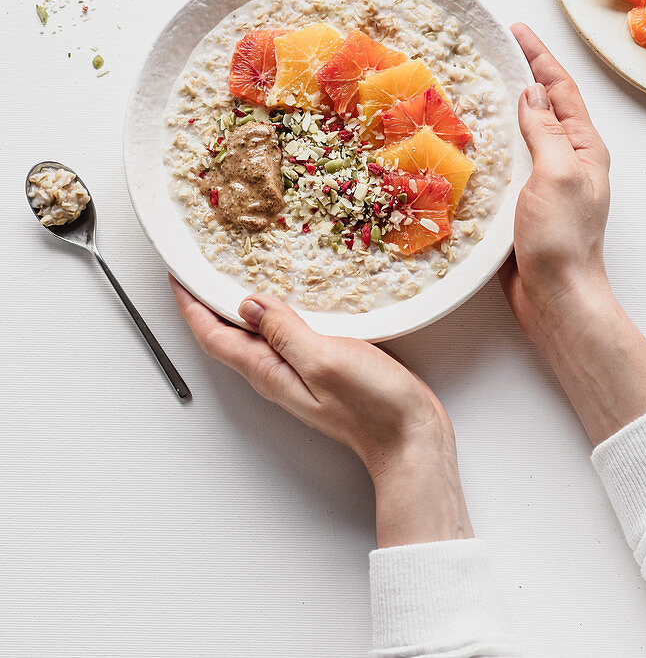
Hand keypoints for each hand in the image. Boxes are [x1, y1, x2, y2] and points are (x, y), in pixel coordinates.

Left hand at [170, 278, 472, 545]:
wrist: (411, 439)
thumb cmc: (372, 406)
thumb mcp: (323, 359)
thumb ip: (283, 330)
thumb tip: (246, 303)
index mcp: (268, 371)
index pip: (214, 336)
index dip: (190, 306)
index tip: (175, 275)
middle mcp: (276, 372)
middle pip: (227, 334)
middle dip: (207, 301)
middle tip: (197, 263)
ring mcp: (298, 370)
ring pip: (255, 333)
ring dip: (240, 304)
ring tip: (231, 271)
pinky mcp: (321, 365)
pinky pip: (285, 333)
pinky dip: (276, 310)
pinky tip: (287, 295)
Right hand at [500, 25, 645, 444]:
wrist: (554, 296)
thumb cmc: (562, 237)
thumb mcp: (556, 173)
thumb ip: (544, 130)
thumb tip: (530, 93)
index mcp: (583, 147)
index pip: (560, 89)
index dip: (538, 57)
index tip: (515, 30)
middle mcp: (565, 159)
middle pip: (541, 105)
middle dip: (518, 75)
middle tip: (489, 50)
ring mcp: (541, 180)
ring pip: (519, 131)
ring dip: (497, 107)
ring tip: (471, 84)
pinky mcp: (519, 201)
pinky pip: (503, 160)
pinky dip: (486, 142)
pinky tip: (463, 137)